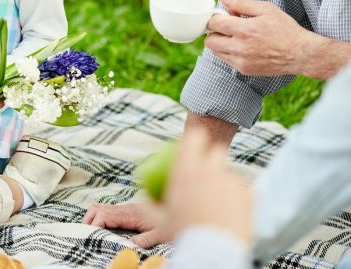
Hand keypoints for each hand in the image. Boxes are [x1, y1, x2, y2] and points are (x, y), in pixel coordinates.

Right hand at [82, 202, 168, 247]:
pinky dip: (97, 216)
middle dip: (88, 221)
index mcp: (129, 214)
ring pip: (99, 207)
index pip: (105, 215)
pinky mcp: (124, 210)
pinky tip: (99, 226)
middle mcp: (123, 209)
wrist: (171, 208)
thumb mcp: (159, 234)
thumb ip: (145, 239)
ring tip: (89, 231)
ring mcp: (122, 208)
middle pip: (97, 208)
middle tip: (85, 235)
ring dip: (91, 217)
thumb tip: (130, 246)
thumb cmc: (166, 222)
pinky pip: (105, 209)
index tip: (91, 236)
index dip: (95, 224)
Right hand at [144, 129, 252, 244]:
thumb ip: (149, 205)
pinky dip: (238, 197)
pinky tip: (232, 212)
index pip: (195, 138)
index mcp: (188, 169)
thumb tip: (143, 195)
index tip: (193, 146)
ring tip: (220, 202)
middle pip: (217, 151)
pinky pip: (242, 190)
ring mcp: (232, 181)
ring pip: (230, 173)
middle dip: (213, 157)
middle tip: (210, 171)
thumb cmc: (184, 236)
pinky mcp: (248, 194)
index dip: (195, 139)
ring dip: (225, 181)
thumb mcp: (160, 221)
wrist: (214, 253)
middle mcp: (211, 169)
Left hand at [205, 0, 314, 76]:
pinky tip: (242, 46)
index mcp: (244, 31)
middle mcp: (240, 48)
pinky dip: (228, 52)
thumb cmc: (285, 29)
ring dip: (220, 42)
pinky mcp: (244, 70)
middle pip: (209, 40)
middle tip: (228, 26)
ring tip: (236, 35)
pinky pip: (225, 60)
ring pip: (215, 51)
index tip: (223, 15)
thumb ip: (240, 3)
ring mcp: (241, 61)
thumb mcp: (265, 9)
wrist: (301, 54)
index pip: (214, 23)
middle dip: (215, 31)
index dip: (215, 17)